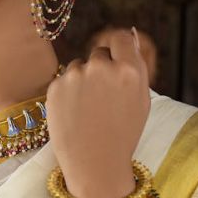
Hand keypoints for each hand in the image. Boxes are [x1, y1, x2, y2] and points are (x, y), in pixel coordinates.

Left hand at [45, 27, 150, 197]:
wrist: (95, 164)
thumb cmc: (123, 133)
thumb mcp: (141, 100)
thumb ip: (136, 66)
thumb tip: (131, 33)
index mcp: (129, 70)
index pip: (122, 38)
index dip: (119, 49)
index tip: (117, 60)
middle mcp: (102, 67)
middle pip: (100, 53)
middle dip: (101, 68)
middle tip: (103, 97)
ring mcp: (76, 76)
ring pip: (79, 65)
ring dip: (83, 79)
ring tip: (88, 109)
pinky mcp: (55, 86)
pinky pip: (64, 79)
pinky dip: (67, 92)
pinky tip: (74, 113)